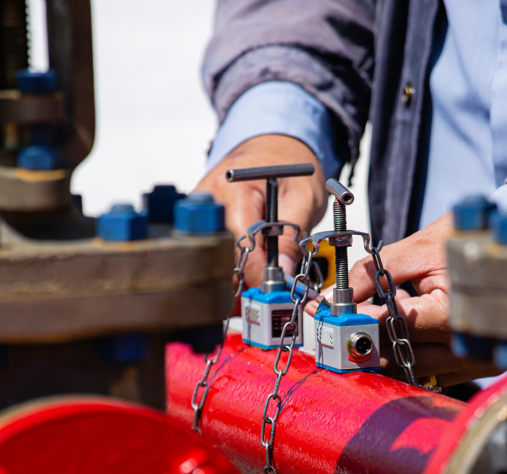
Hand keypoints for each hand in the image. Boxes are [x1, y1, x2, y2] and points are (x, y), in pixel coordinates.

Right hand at [192, 134, 327, 286]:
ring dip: (237, 274)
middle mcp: (210, 198)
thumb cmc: (287, 163)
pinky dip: (231, 264)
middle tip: (268, 294)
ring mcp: (202, 209)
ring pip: (214, 256)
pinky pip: (214, 250)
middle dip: (245, 278)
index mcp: (234, 186)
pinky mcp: (203, 220)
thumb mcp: (304, 197)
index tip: (274, 290)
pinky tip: (248, 269)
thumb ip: (291, 236)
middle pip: (220, 253)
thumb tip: (283, 274)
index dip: (257, 272)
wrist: (274, 146)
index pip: (239, 241)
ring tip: (260, 283)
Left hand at [306, 211, 498, 386]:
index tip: (329, 314)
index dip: (355, 320)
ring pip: (412, 369)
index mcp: (454, 314)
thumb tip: (334, 298)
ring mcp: (476, 362)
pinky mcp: (478, 368)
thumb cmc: (469, 241)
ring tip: (377, 319)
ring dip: (387, 349)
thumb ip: (374, 273)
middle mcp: (467, 346)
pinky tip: (407, 330)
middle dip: (364, 339)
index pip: (391, 326)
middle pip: (397, 356)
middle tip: (339, 323)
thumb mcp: (418, 248)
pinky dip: (412, 355)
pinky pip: (432, 372)